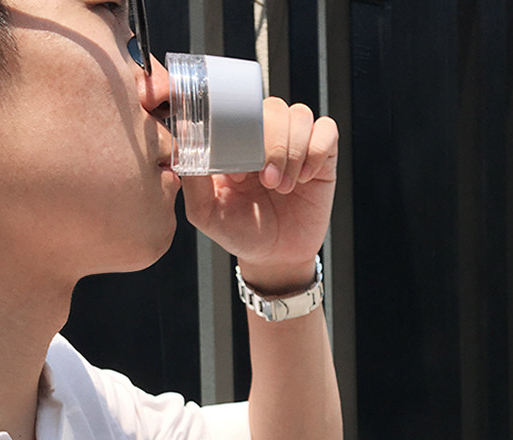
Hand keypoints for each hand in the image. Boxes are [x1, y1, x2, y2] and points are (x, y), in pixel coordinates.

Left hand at [181, 97, 337, 277]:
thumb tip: (185, 142)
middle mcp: (266, 137)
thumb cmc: (239, 233)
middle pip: (273, 108)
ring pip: (300, 115)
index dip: (241, 130)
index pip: (240, 109)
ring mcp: (295, 145)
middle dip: (272, 144)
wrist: (274, 258)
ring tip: (283, 186)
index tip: (239, 170)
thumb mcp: (206, 212)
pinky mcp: (322, 158)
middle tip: (267, 181)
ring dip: (293, 150)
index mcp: (236, 142)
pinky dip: (317, 150)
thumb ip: (193, 180)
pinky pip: (327, 131)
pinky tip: (305, 177)